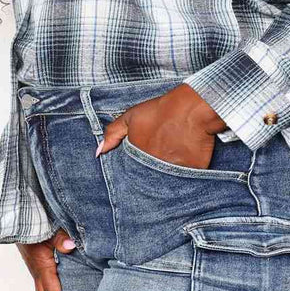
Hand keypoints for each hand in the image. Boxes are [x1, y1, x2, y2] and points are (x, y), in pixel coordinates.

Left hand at [96, 83, 228, 169]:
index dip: (136, 171)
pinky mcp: (191, 173)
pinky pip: (187, 179)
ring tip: (173, 161)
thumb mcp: (131, 116)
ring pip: (168, 182)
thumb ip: (112, 134)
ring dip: (168, 176)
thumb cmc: (161, 110)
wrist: (191, 108)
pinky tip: (186, 162)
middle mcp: (153, 169)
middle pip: (150, 180)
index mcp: (138, 158)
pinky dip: (186, 175)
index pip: (132, 175)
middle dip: (151, 176)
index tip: (142, 166)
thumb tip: (98, 152)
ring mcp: (173, 172)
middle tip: (159, 162)